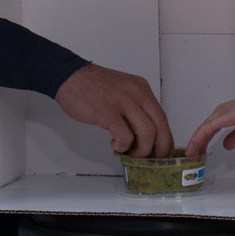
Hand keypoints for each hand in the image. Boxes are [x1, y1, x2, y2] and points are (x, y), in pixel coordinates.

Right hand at [55, 63, 173, 157]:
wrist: (69, 76)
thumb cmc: (92, 86)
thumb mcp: (123, 91)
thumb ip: (134, 109)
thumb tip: (143, 134)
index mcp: (142, 89)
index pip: (162, 117)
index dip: (165, 138)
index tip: (161, 151)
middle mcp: (137, 94)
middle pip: (160, 126)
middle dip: (160, 148)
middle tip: (152, 159)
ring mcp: (123, 102)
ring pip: (147, 133)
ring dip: (141, 150)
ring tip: (130, 153)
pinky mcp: (108, 112)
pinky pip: (125, 136)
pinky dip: (123, 146)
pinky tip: (115, 145)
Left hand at [185, 89, 234, 156]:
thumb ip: (234, 138)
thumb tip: (225, 146)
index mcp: (224, 115)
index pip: (208, 130)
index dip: (202, 141)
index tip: (198, 152)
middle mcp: (219, 113)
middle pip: (202, 130)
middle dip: (196, 144)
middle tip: (191, 156)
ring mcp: (220, 114)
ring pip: (202, 130)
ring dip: (194, 143)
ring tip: (190, 155)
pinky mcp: (223, 117)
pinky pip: (206, 129)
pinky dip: (199, 138)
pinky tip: (194, 146)